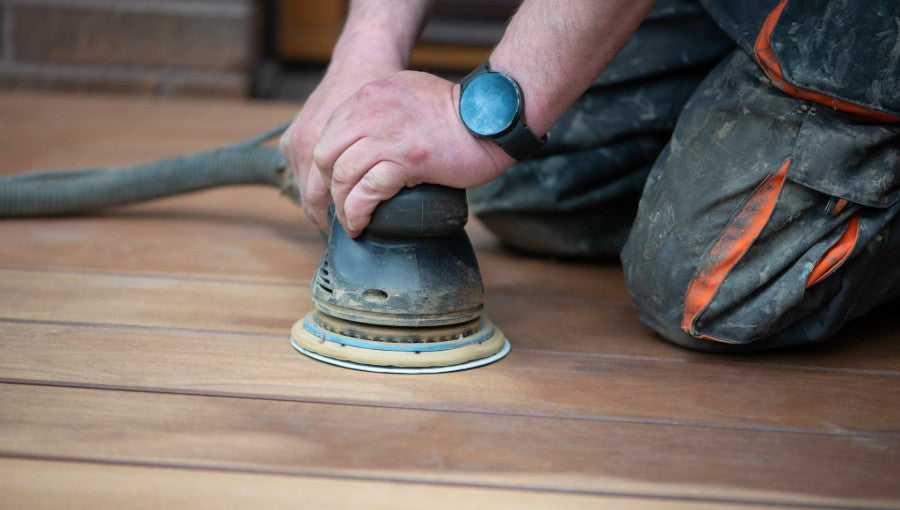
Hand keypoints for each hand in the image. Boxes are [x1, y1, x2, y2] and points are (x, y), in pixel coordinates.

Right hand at [279, 61, 400, 230]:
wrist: (361, 60)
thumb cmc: (381, 100)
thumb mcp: (389, 134)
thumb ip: (386, 166)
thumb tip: (393, 202)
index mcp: (321, 148)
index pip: (322, 204)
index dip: (341, 219)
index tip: (356, 232)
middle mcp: (303, 145)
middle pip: (311, 201)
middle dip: (330, 218)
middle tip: (352, 230)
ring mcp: (294, 141)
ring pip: (304, 189)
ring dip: (322, 203)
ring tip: (345, 214)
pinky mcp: (289, 138)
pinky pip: (300, 173)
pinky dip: (316, 184)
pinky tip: (334, 190)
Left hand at [313, 70, 513, 236]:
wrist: (495, 117)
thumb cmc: (460, 114)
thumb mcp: (410, 95)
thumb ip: (383, 111)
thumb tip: (368, 142)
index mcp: (370, 95)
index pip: (329, 133)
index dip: (325, 166)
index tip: (331, 188)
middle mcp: (372, 111)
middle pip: (325, 156)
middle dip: (324, 189)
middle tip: (334, 210)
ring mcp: (388, 135)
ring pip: (342, 176)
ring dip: (341, 206)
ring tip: (350, 223)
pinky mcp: (407, 159)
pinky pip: (367, 191)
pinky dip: (358, 212)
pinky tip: (361, 224)